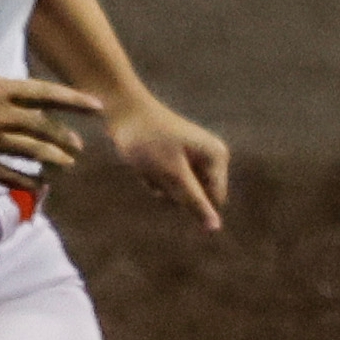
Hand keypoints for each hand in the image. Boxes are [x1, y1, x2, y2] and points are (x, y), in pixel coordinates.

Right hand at [0, 71, 98, 186]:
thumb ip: (1, 92)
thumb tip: (35, 105)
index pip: (43, 93)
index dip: (74, 101)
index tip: (98, 107)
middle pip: (42, 127)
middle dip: (66, 138)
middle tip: (79, 146)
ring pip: (30, 153)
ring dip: (54, 160)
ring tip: (68, 165)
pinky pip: (8, 176)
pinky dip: (29, 181)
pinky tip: (41, 185)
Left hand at [100, 90, 232, 229]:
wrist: (122, 110)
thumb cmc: (148, 141)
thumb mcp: (172, 175)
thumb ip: (196, 202)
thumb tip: (215, 228)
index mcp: (218, 157)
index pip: (213, 200)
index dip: (189, 200)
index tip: (166, 180)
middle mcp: (212, 156)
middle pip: (197, 196)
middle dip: (173, 192)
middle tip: (155, 170)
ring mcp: (195, 156)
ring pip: (181, 191)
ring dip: (161, 186)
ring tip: (147, 166)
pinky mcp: (178, 157)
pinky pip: (170, 181)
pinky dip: (154, 178)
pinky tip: (144, 163)